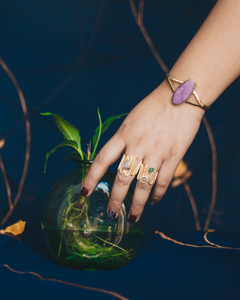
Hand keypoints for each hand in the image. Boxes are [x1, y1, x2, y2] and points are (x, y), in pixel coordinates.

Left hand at [81, 80, 203, 222]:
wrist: (181, 96)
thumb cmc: (153, 107)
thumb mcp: (131, 119)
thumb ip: (123, 140)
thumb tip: (118, 162)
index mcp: (124, 133)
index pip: (103, 159)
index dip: (92, 177)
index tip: (85, 192)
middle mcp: (138, 145)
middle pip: (122, 179)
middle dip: (115, 200)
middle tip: (111, 214)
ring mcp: (156, 152)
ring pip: (143, 186)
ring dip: (137, 205)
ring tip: (133, 217)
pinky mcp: (174, 156)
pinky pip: (163, 182)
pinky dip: (157, 195)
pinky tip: (152, 201)